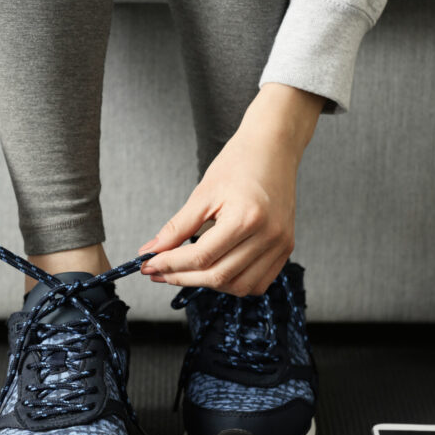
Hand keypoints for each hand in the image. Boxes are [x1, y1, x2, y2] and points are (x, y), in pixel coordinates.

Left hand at [138, 84, 323, 295]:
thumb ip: (177, 227)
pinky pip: (258, 282)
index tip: (148, 265)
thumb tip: (151, 251)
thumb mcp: (202, 194)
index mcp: (247, 218)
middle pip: (219, 276)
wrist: (273, 149)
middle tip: (158, 272)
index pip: (201, 257)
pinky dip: (233, 284)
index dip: (170, 265)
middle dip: (182, 277)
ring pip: (239, 286)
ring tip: (183, 273)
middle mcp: (269, 236)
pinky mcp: (286, 248)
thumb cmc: (239, 164)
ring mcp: (281, 244)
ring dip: (207, 284)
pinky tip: (213, 273)